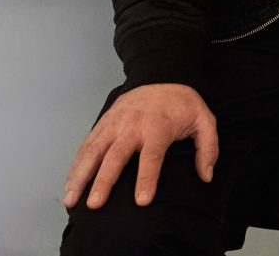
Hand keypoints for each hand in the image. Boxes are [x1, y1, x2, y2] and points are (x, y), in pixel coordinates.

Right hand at [63, 83, 218, 209]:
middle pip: (115, 156)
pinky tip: (70, 185)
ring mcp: (114, 124)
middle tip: (95, 204)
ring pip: (93, 151)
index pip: (152, 156)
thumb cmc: (182, 104)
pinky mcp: (102, 124)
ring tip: (71, 200)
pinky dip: (76, 166)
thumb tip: (205, 176)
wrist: (162, 74)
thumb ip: (208, 148)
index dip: (147, 179)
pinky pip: (86, 146)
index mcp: (158, 126)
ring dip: (80, 176)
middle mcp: (132, 125)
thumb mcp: (204, 119)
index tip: (142, 201)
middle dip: (104, 181)